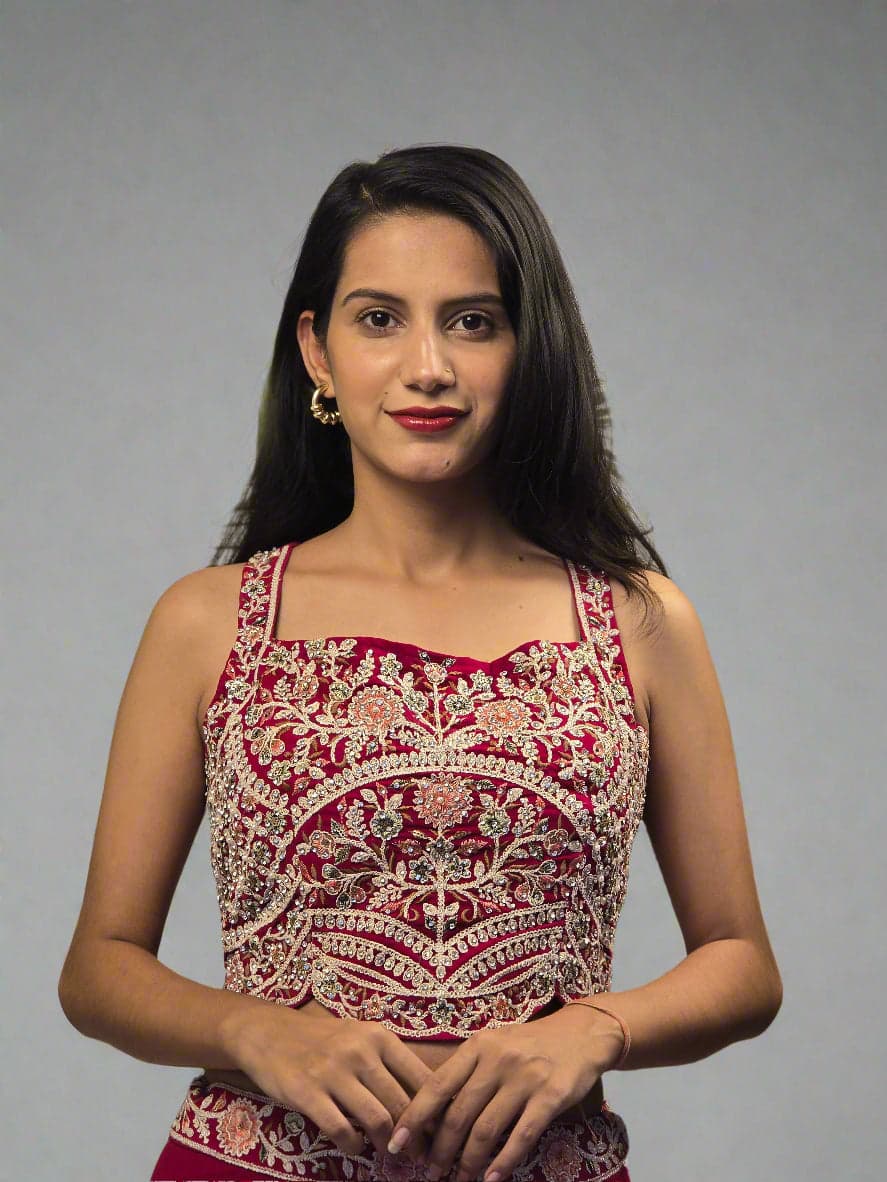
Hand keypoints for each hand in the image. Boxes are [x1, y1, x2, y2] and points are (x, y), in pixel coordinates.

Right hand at [228, 1002, 433, 1159]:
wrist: (269, 1032)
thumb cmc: (322, 1038)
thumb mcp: (360, 1037)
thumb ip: (388, 1063)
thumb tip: (426, 1100)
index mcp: (379, 1037)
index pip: (422, 1078)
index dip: (435, 1111)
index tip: (439, 1132)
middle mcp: (361, 1051)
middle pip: (403, 1104)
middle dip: (414, 1137)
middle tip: (415, 1154)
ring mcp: (334, 1072)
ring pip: (378, 1120)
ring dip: (386, 1145)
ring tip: (386, 1152)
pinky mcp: (308, 1093)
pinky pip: (342, 1130)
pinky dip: (353, 1147)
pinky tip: (352, 1146)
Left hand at [386, 1004, 623, 1181]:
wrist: (581, 1034)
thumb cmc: (530, 1044)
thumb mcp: (495, 1045)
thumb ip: (468, 1071)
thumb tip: (432, 1112)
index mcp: (479, 1046)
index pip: (437, 1084)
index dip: (414, 1116)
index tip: (396, 1143)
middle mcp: (498, 1060)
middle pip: (459, 1113)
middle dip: (441, 1150)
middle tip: (431, 1173)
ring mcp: (525, 1078)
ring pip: (487, 1129)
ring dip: (469, 1162)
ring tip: (459, 1180)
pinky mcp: (551, 1096)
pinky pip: (522, 1135)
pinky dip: (504, 1161)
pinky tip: (492, 1179)